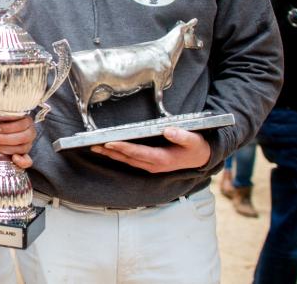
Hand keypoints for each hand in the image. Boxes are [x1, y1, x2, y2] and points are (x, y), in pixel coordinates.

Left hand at [0, 115, 35, 169]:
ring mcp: (28, 144)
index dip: (8, 120)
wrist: (0, 135)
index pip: (21, 119)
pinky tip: (14, 158)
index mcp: (24, 119)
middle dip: (7, 137)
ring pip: (23, 147)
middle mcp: (30, 131)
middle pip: (24, 135)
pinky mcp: (25, 155)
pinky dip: (22, 161)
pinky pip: (27, 161)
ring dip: (7, 147)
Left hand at [90, 127, 210, 172]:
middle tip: (94, 145)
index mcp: (162, 159)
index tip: (110, 142)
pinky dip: (119, 156)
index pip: (138, 153)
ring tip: (96, 148)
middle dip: (111, 152)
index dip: (123, 148)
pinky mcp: (150, 164)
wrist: (201, 158)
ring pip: (127, 161)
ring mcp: (151, 166)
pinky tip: (109, 151)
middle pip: (128, 158)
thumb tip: (169, 130)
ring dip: (111, 155)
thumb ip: (181, 135)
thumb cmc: (196, 147)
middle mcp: (154, 164)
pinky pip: (130, 161)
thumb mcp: (193, 140)